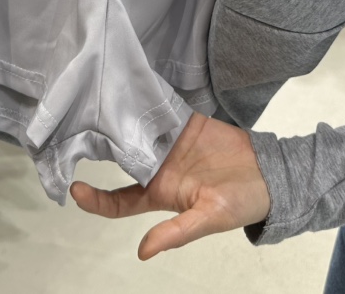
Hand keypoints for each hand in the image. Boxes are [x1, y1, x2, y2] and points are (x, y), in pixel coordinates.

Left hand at [70, 112, 270, 259]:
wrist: (271, 173)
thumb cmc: (241, 202)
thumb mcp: (209, 219)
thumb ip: (176, 233)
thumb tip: (143, 253)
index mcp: (161, 193)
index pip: (120, 201)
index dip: (96, 199)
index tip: (74, 189)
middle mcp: (160, 166)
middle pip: (121, 158)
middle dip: (99, 148)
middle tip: (75, 132)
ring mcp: (170, 142)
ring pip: (136, 131)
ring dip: (120, 122)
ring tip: (96, 107)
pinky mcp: (184, 122)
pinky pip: (159, 111)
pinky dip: (146, 103)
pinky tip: (131, 91)